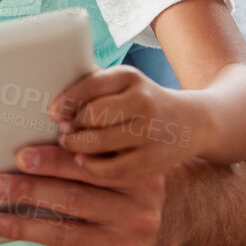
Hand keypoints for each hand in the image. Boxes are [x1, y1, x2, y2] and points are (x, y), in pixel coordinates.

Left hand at [0, 142, 165, 245]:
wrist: (149, 232)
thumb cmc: (114, 189)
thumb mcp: (110, 166)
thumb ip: (81, 155)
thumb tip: (27, 150)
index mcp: (140, 176)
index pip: (89, 166)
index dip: (52, 160)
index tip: (19, 157)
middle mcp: (141, 213)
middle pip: (74, 198)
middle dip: (29, 190)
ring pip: (64, 233)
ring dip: (19, 226)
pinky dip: (41, 244)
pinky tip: (17, 235)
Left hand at [52, 67, 203, 178]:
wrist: (191, 123)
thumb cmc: (142, 102)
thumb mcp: (123, 85)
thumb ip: (92, 86)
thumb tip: (53, 97)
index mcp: (129, 77)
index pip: (90, 85)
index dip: (66, 100)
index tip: (53, 111)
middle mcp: (143, 102)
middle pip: (92, 116)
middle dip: (72, 126)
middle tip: (63, 131)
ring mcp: (150, 132)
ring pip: (99, 142)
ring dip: (76, 145)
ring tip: (69, 144)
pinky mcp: (153, 160)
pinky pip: (112, 168)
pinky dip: (92, 166)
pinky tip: (83, 161)